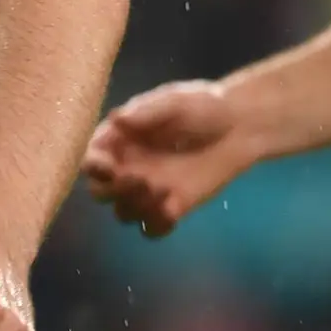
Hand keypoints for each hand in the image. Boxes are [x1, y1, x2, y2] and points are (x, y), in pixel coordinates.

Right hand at [80, 79, 254, 235]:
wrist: (240, 125)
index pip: (89, 159)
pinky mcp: (171, 207)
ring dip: (135, 207)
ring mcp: (147, 190)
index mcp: (118, 140)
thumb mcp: (175, 101)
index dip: (93, 167)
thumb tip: (117, 119)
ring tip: (163, 192)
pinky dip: (156, 226)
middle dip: (114, 191)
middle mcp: (126, 167)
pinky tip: (172, 211)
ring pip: (123, 213)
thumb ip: (146, 111)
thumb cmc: (203, 106)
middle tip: (142, 181)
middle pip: (100, 192)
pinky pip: (152, 228)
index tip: (110, 167)